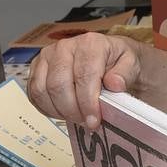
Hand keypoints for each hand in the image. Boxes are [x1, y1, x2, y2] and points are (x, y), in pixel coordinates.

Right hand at [27, 33, 142, 128]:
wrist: (108, 57)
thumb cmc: (118, 61)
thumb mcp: (132, 64)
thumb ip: (125, 73)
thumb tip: (114, 84)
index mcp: (89, 43)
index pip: (83, 76)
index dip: (87, 103)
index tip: (94, 120)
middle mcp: (64, 47)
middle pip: (58, 85)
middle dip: (72, 110)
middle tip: (85, 122)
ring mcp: (47, 57)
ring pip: (42, 90)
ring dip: (58, 111)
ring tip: (76, 117)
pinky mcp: (37, 69)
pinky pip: (33, 94)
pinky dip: (46, 108)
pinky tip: (63, 112)